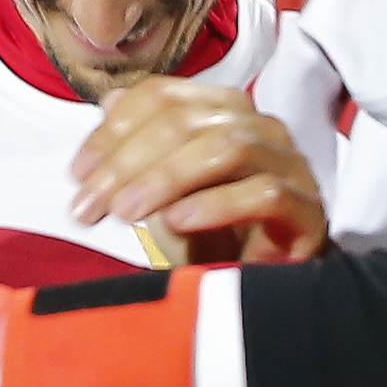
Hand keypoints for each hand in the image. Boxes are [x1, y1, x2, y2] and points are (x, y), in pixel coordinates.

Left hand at [68, 79, 326, 264]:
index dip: (114, 130)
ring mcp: (290, 166)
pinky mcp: (308, 210)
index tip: (78, 173)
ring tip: (127, 212)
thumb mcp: (161, 192)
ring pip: (227, 147)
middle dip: (128, 161)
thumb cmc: (212, 236)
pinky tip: (177, 223)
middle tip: (91, 202)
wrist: (262, 289)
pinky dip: (215, 204)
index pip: (164, 97)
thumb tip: (107, 104)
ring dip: (166, 178)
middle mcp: (261, 128)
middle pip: (189, 121)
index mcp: (224, 112)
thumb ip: (138, 147)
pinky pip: (265, 192)